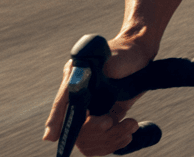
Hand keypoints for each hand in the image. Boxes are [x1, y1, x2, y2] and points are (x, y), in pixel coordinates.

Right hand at [41, 38, 153, 155]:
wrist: (141, 54)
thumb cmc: (126, 54)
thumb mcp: (113, 61)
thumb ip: (99, 74)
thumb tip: (80, 88)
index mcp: (74, 78)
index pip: (62, 102)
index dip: (56, 120)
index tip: (52, 137)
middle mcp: (79, 94)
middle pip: (74, 125)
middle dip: (93, 130)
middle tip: (111, 123)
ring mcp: (92, 107)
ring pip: (88, 136)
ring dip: (109, 138)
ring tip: (130, 126)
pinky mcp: (106, 115)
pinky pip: (102, 137)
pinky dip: (114, 140)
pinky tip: (130, 130)